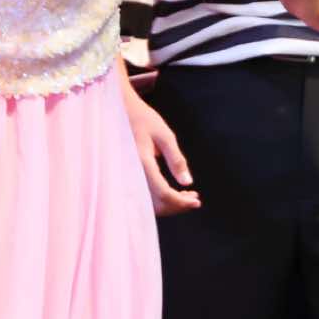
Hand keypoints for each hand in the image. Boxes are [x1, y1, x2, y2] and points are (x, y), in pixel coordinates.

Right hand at [121, 79, 199, 215]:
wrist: (121, 112)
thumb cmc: (144, 120)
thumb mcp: (165, 135)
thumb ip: (176, 159)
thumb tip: (188, 182)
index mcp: (143, 163)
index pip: (164, 193)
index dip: (181, 202)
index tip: (197, 201)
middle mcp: (134, 175)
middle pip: (157, 204)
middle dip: (178, 206)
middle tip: (195, 200)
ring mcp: (130, 177)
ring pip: (150, 204)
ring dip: (170, 205)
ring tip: (188, 196)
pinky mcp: (131, 177)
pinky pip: (146, 197)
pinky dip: (161, 199)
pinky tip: (175, 192)